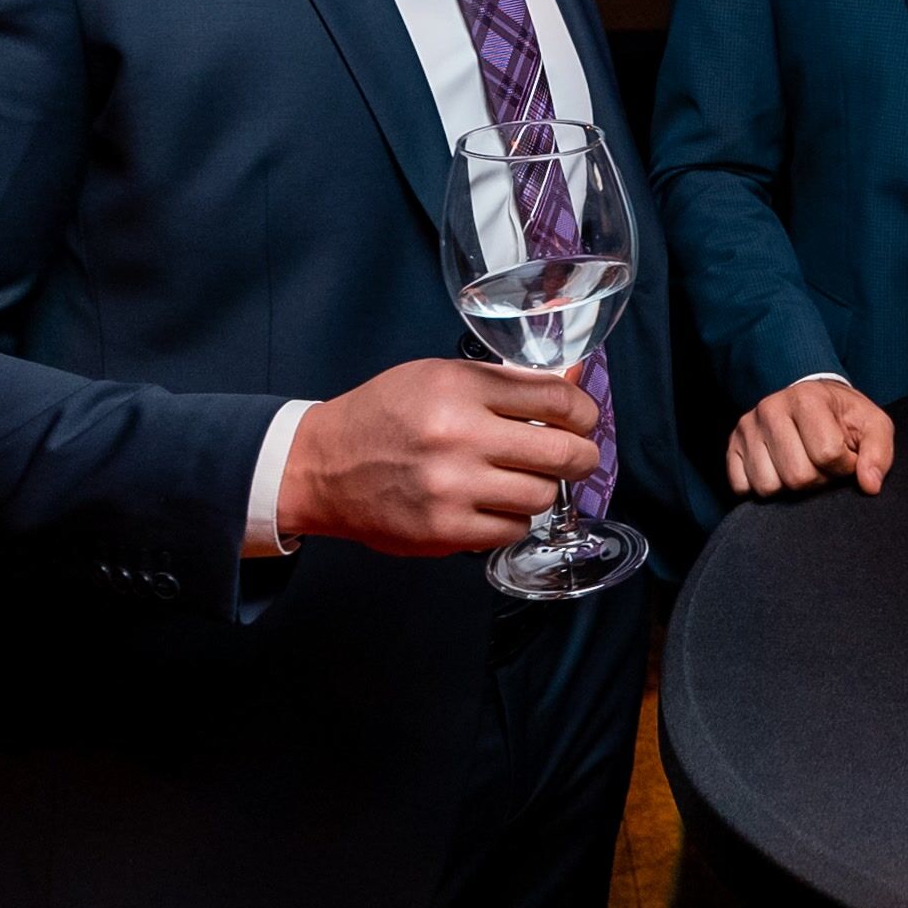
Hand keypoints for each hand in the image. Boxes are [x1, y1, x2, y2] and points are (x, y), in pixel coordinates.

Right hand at [279, 359, 600, 556]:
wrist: (322, 466)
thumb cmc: (384, 415)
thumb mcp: (439, 377)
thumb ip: (502, 383)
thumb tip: (569, 384)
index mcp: (460, 389)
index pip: (556, 398)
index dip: (584, 412)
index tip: (584, 420)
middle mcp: (459, 437)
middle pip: (563, 452)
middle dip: (581, 456)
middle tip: (577, 457)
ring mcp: (452, 488)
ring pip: (543, 496)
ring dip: (541, 489)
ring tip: (522, 480)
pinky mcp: (444, 530)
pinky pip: (512, 529)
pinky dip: (511, 519)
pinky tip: (492, 504)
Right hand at [727, 377, 893, 497]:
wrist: (812, 401)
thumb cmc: (844, 418)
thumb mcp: (873, 426)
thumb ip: (878, 453)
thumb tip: (869, 485)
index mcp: (807, 398)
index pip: (827, 454)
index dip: (843, 466)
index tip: (846, 457)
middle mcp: (770, 408)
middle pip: (797, 477)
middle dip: (818, 481)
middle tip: (823, 466)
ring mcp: (747, 428)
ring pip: (768, 487)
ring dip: (790, 489)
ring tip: (802, 466)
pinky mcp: (731, 447)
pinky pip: (742, 489)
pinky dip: (764, 490)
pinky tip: (779, 472)